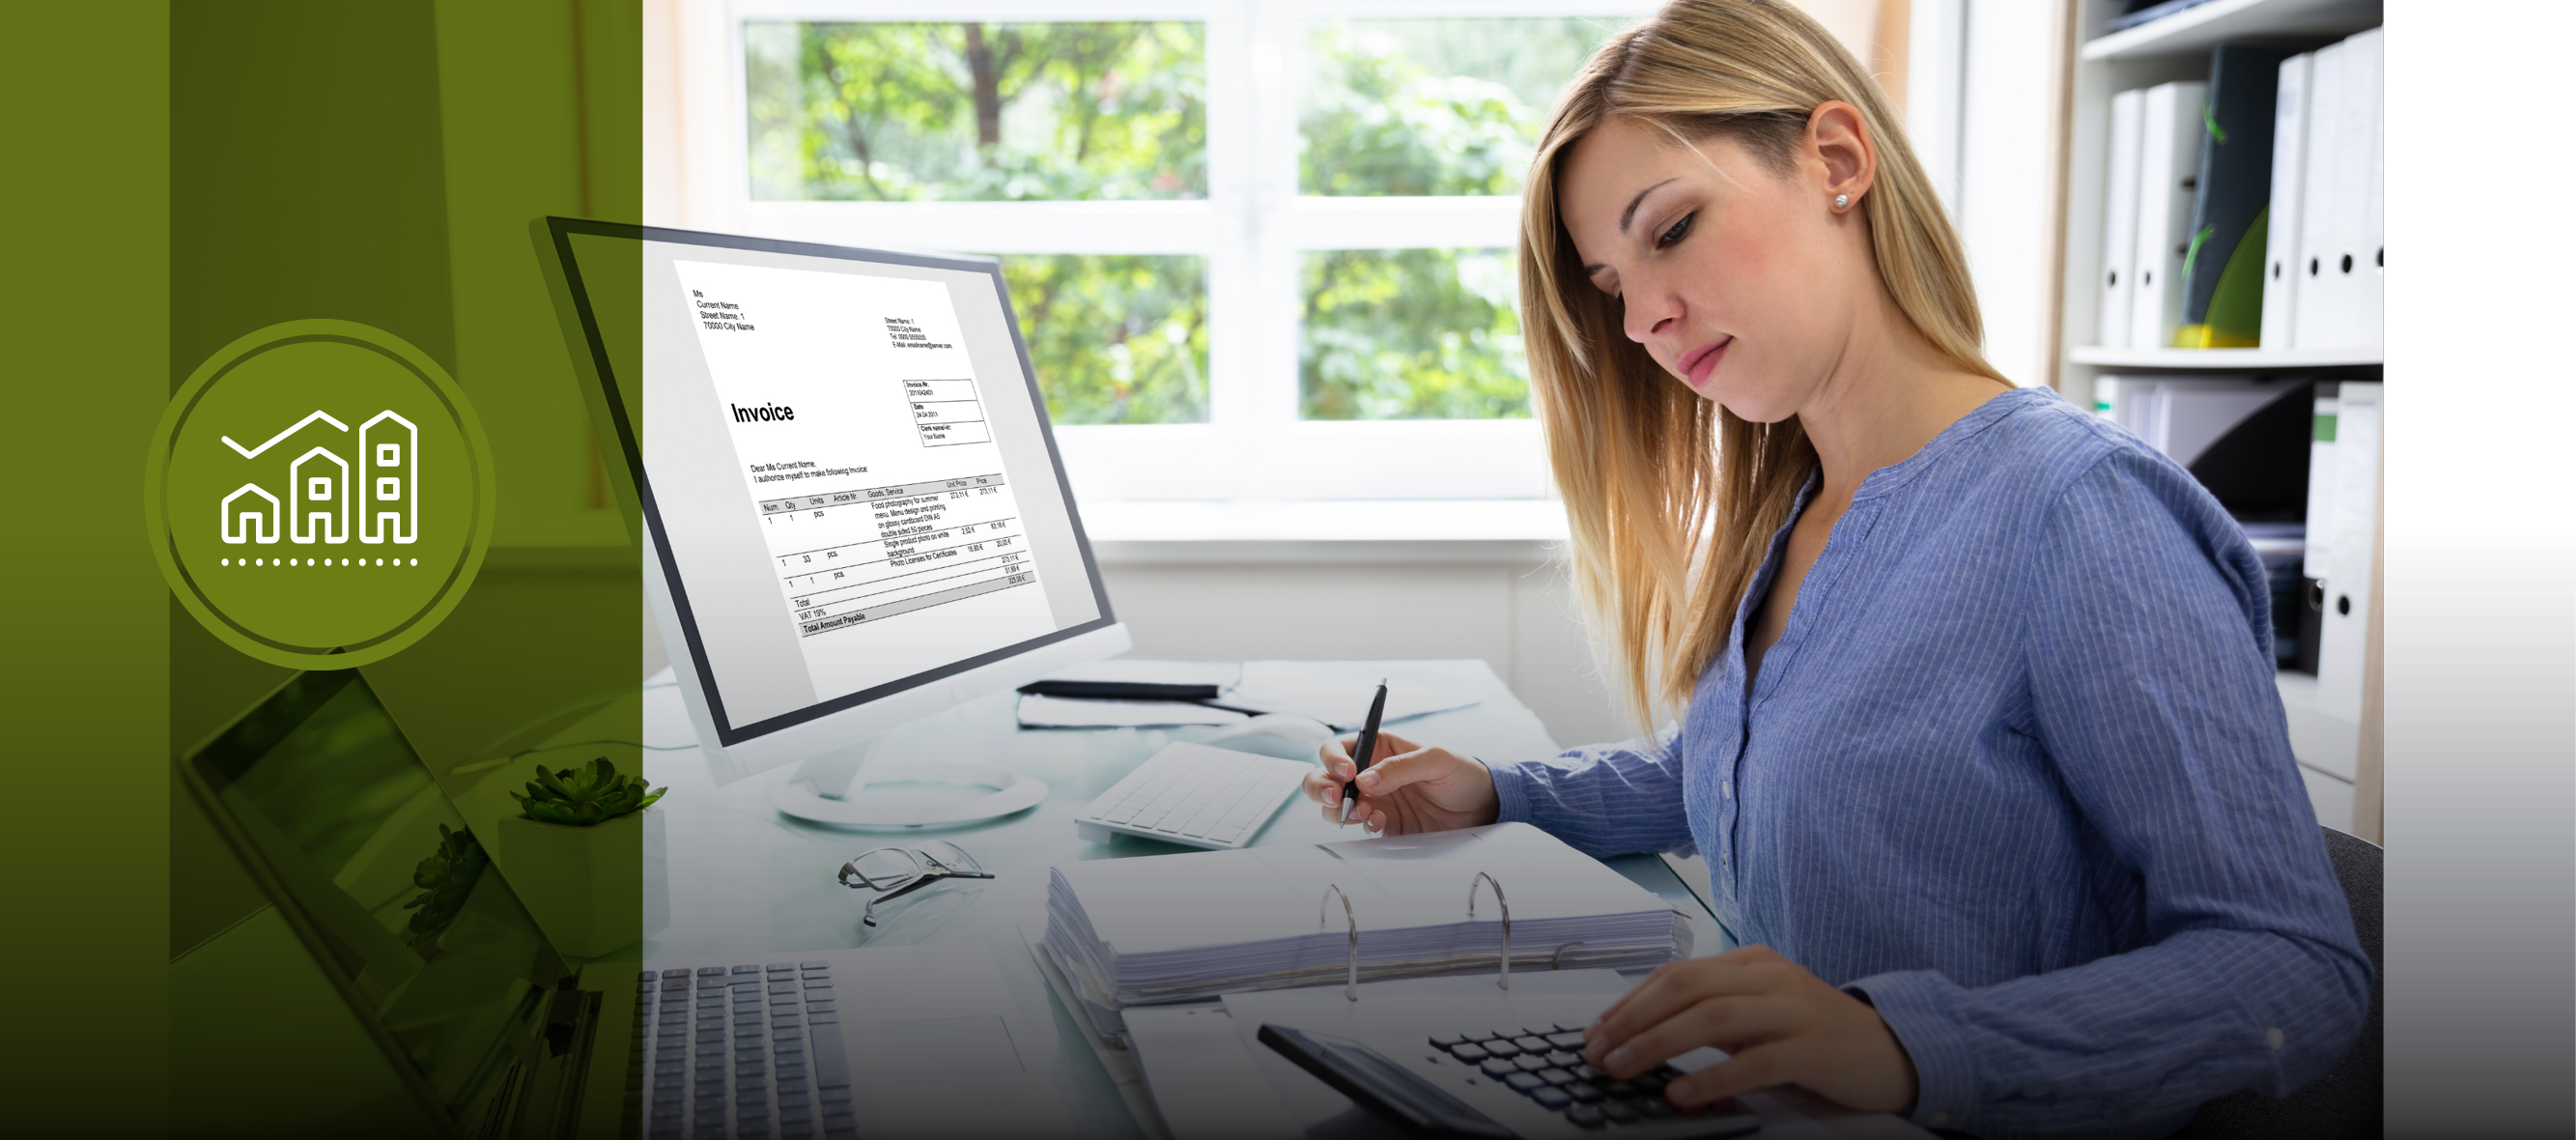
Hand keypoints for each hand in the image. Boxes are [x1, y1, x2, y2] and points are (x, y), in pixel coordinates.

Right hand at [1300, 730, 1498, 835]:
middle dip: (1321, 787)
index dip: (1333, 759)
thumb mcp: (1436, 760)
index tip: (1347, 773)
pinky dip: (1362, 826)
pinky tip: (1381, 822)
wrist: (1481, 808)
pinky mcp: (1382, 824)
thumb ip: (1400, 767)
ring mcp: (1373, 800)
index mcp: (1378, 747)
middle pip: (1324, 777)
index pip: (1339, 748)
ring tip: (1363, 812)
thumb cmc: (1461, 773)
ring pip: (1334, 805)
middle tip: (1337, 798)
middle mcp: (1368, 773)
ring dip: (1339, 810)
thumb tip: (1364, 780)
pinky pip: (1358, 826)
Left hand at [1582, 946, 1918, 1114]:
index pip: (1677, 974)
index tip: (1597, 1031)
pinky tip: (1681, 1096)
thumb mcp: (1763, 1011)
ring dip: (1658, 1045)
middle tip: (1599, 1051)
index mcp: (1752, 963)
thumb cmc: (1819, 1034)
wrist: (1895, 1049)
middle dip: (1633, 1019)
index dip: (1631, 1002)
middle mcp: (1770, 978)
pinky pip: (1753, 1062)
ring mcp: (1793, 1011)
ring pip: (1712, 1017)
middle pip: (1686, 987)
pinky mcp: (1813, 1050)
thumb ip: (1715, 1013)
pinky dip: (1711, 1079)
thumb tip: (1646, 1033)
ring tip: (1624, 1069)